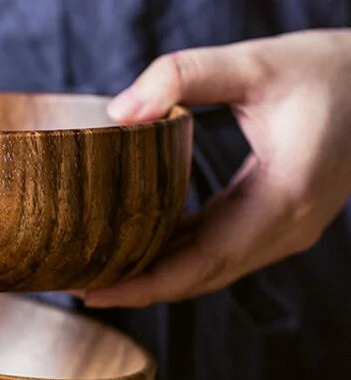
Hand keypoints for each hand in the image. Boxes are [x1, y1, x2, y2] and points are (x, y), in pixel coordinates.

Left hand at [80, 29, 350, 307]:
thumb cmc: (331, 71)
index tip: (93, 292)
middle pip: (198, 277)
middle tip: (77, 284)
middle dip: (137, 287)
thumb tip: (120, 110)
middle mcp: (284, 229)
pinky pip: (217, 248)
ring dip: (154, 274)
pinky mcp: (273, 222)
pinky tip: (137, 243)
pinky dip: (176, 252)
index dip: (143, 286)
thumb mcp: (258, 63)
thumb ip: (186, 76)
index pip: (201, 263)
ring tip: (97, 270)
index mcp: (282, 200)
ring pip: (206, 268)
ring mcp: (281, 231)